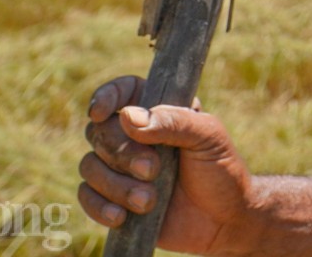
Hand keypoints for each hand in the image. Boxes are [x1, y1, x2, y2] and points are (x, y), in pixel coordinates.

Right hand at [79, 75, 255, 255]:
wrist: (224, 219)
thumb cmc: (221, 170)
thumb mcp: (208, 136)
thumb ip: (173, 121)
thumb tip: (128, 116)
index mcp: (157, 110)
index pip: (122, 91)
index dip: (106, 97)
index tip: (100, 112)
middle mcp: (133, 135)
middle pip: (99, 131)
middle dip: (122, 153)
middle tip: (153, 170)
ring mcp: (121, 168)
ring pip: (89, 166)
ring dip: (116, 185)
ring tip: (149, 200)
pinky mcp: (114, 198)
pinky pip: (86, 196)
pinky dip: (99, 206)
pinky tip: (122, 216)